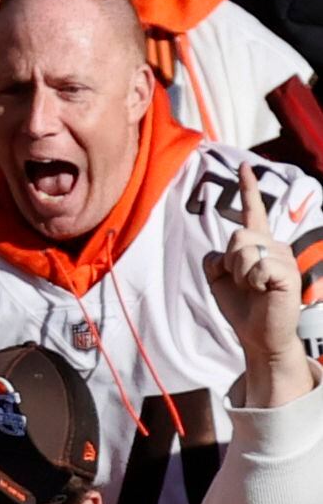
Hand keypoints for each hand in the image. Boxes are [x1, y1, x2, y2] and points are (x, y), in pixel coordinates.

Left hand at [203, 161, 311, 399]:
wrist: (259, 337)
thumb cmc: (243, 309)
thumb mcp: (220, 282)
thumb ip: (216, 261)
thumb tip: (219, 251)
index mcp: (258, 245)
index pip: (252, 212)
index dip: (247, 190)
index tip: (243, 167)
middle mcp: (274, 245)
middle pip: (237, 236)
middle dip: (230, 262)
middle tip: (243, 283)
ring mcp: (283, 257)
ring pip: (244, 250)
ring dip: (240, 274)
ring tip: (254, 289)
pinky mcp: (288, 272)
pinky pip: (257, 266)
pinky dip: (252, 281)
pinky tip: (264, 291)